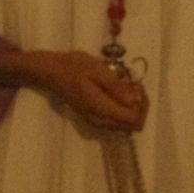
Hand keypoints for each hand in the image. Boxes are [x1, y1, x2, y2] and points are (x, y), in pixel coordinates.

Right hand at [26, 50, 148, 130]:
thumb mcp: (97, 70)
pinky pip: (116, 120)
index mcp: (101, 109)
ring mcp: (96, 121)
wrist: (51, 71)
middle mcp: (100, 120)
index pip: (134, 120)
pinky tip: (117, 92)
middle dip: (139, 107)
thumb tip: (135, 100)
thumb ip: (116, 87)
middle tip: (133, 85)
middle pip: (132, 126)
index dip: (142, 104)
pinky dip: (122, 108)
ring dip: (132, 107)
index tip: (136, 86)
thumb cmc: (73, 67)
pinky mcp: (94, 117)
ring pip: (125, 124)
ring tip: (125, 87)